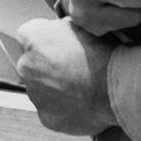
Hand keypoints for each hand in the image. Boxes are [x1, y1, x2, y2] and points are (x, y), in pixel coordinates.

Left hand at [16, 17, 118, 134]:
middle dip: (51, 66)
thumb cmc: (101, 52)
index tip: (66, 46)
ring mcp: (35, 94)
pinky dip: (65, 109)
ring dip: (57, 88)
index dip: (50, 40)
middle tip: (77, 69)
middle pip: (35, 64)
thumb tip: (60, 30)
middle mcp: (25, 66)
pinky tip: (84, 103)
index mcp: (29, 38)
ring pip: (43, 89)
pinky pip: (53, 111)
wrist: (115, 87)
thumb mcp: (78, 23)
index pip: (32, 35)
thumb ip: (60, 27)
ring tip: (84, 88)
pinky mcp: (46, 117)